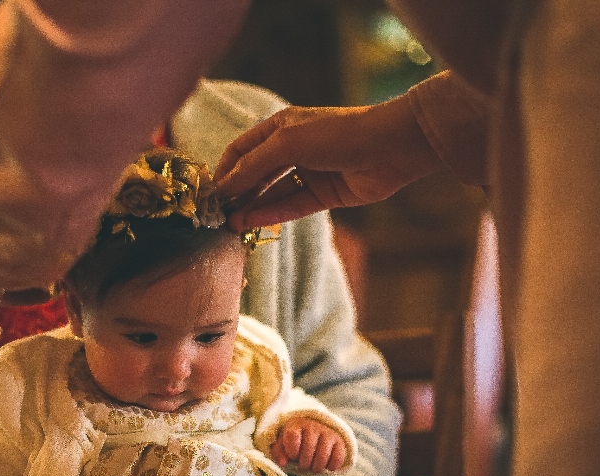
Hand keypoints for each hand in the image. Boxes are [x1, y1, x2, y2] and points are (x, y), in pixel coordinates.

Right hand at [215, 95, 443, 230]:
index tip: (209, 192)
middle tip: (217, 214)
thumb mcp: (288, 143)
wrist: (390, 147)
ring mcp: (308, 173)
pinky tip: (253, 223)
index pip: (242, 150)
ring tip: (231, 225)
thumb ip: (254, 165)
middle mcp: (292, 149)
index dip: (224, 169)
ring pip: (272, 194)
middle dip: (236, 193)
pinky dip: (272, 215)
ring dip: (251, 208)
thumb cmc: (336, 134)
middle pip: (255, 174)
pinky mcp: (323, 195)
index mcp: (280, 127)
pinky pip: (291, 207)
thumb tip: (226, 187)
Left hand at [271, 417, 347, 472]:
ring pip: (323, 455)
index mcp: (296, 425)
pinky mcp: (339, 441)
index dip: (292, 451)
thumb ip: (278, 452)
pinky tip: (326, 466)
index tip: (292, 455)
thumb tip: (283, 463)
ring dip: (317, 467)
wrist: (313, 432)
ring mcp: (328, 433)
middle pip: (309, 449)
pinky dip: (332, 466)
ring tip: (313, 467)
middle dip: (304, 464)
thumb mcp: (282, 445)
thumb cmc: (294, 442)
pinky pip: (339, 457)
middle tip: (302, 466)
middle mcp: (313, 426)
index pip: (293, 436)